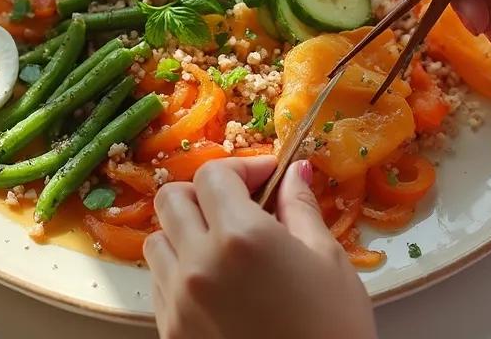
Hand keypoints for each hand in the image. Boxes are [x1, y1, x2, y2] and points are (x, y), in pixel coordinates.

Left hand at [144, 157, 375, 338]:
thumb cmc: (333, 330)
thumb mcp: (329, 263)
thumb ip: (301, 209)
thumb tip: (293, 173)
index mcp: (241, 237)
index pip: (213, 174)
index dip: (240, 167)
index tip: (266, 178)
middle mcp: (198, 263)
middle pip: (171, 199)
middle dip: (204, 194)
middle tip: (239, 206)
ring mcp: (177, 299)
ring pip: (157, 240)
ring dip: (185, 233)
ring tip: (223, 248)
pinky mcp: (169, 330)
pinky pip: (159, 283)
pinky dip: (179, 271)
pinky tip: (215, 284)